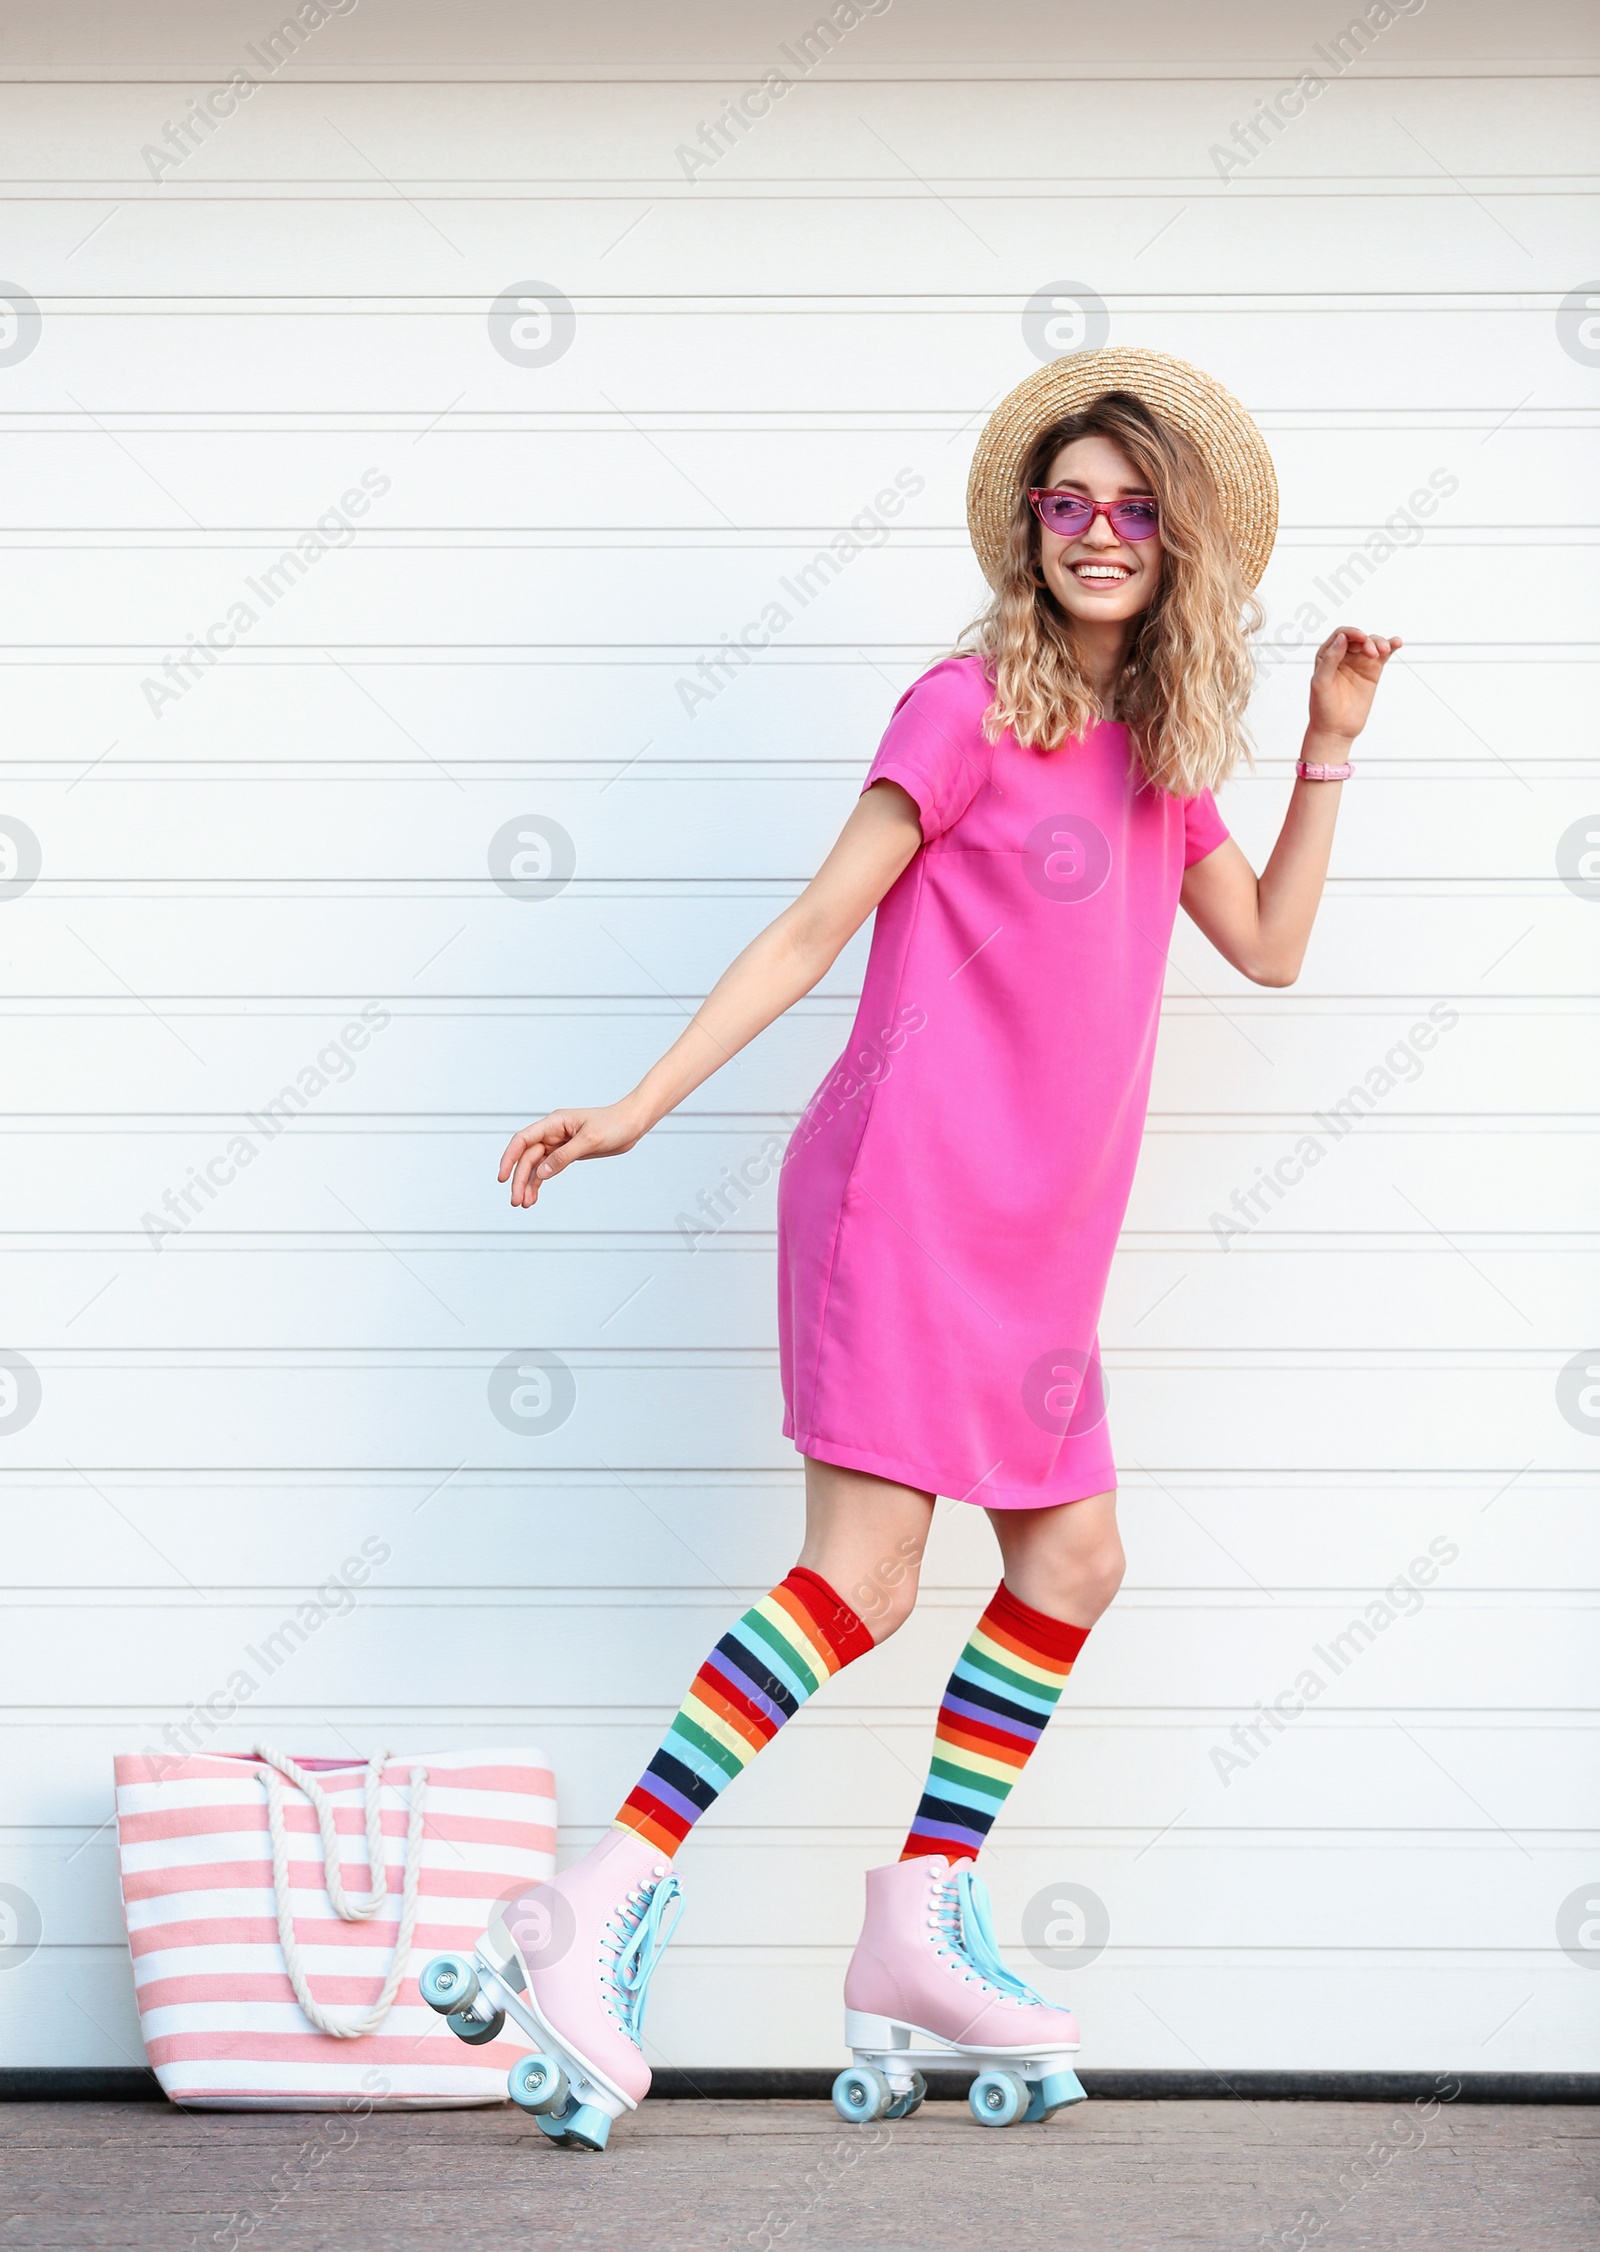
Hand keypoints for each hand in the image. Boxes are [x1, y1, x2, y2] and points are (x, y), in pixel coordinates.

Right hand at [499, 1101, 645, 1206]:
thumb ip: (564, 1156)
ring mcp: (558, 1143)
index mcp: (554, 1123)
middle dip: (519, 1179)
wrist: (631, 1124)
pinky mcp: (566, 1154)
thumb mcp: (590, 1140)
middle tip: (516, 1201)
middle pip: (527, 1157)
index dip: (509, 1158)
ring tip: (523, 1204)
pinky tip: (534, 1197)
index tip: (502, 1178)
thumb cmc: (613, 1125)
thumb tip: (542, 1172)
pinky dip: (539, 1182)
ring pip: (535, 1165)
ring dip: (527, 1184)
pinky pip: (547, 1169)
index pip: (523, 1140)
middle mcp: (552, 1132)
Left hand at [1307, 627, 1400, 744]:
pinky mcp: (1372, 670)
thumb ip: (1330, 659)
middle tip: (1372, 653)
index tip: (1362, 638)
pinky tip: (1397, 643)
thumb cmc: (1322, 707)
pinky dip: (1391, 646)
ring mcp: (1359, 662)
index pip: (1341, 635)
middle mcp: (1343, 655)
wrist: (1335, 729)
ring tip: (1384, 650)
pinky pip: (1383, 654)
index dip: (1352, 633)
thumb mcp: (1321, 682)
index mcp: (1327, 655)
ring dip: (1380, 642)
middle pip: (1359, 638)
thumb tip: (1342, 638)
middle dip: (1368, 641)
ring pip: (1373, 643)